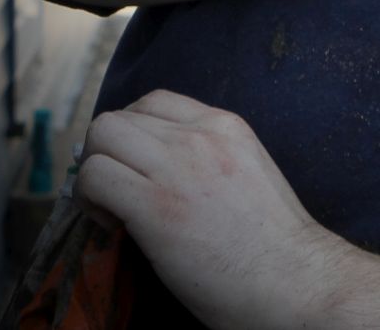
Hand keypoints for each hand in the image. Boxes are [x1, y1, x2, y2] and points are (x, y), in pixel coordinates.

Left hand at [73, 91, 341, 329]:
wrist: (289, 276)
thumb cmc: (272, 241)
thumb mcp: (247, 171)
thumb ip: (210, 157)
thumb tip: (161, 167)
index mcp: (225, 126)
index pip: (155, 101)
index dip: (132, 132)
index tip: (135, 165)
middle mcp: (199, 137)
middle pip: (118, 118)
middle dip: (104, 153)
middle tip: (114, 190)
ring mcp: (177, 166)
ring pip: (100, 138)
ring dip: (92, 174)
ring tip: (111, 208)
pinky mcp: (155, 204)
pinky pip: (94, 178)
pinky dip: (90, 202)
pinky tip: (114, 227)